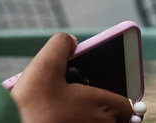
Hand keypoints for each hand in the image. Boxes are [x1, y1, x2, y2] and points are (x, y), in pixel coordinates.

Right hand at [11, 33, 135, 122]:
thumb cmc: (30, 108)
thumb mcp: (44, 66)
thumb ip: (61, 45)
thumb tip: (71, 40)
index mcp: (100, 107)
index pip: (126, 108)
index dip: (117, 99)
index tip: (103, 95)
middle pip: (113, 121)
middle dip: (101, 112)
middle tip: (82, 104)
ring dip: (88, 120)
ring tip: (68, 114)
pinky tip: (57, 120)